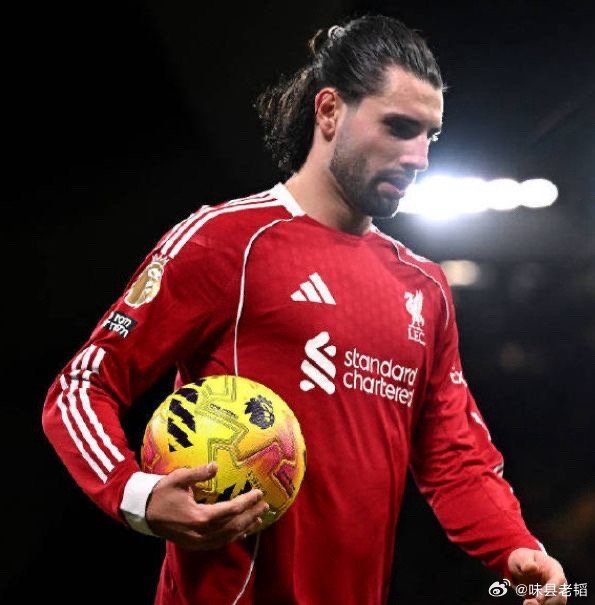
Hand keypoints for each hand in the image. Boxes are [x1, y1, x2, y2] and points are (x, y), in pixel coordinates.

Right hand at [145, 463, 267, 549]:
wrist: (143, 512)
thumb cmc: (162, 492)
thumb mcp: (178, 478)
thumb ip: (197, 473)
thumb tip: (215, 465)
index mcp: (199, 516)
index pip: (230, 510)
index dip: (247, 502)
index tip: (259, 493)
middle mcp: (201, 532)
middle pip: (233, 526)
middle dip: (251, 516)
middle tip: (265, 506)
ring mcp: (198, 541)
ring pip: (228, 537)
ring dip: (245, 528)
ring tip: (259, 518)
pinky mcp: (195, 544)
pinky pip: (219, 542)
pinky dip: (233, 536)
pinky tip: (241, 531)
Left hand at [508, 548, 566, 604]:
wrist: (522, 566)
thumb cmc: (524, 559)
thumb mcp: (522, 557)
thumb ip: (526, 562)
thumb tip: (531, 567)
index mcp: (554, 568)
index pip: (558, 580)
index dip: (551, 590)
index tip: (538, 598)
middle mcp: (558, 582)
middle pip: (561, 597)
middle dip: (547, 602)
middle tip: (528, 602)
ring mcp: (555, 593)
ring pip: (556, 604)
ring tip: (527, 603)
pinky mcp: (549, 600)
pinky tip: (527, 603)